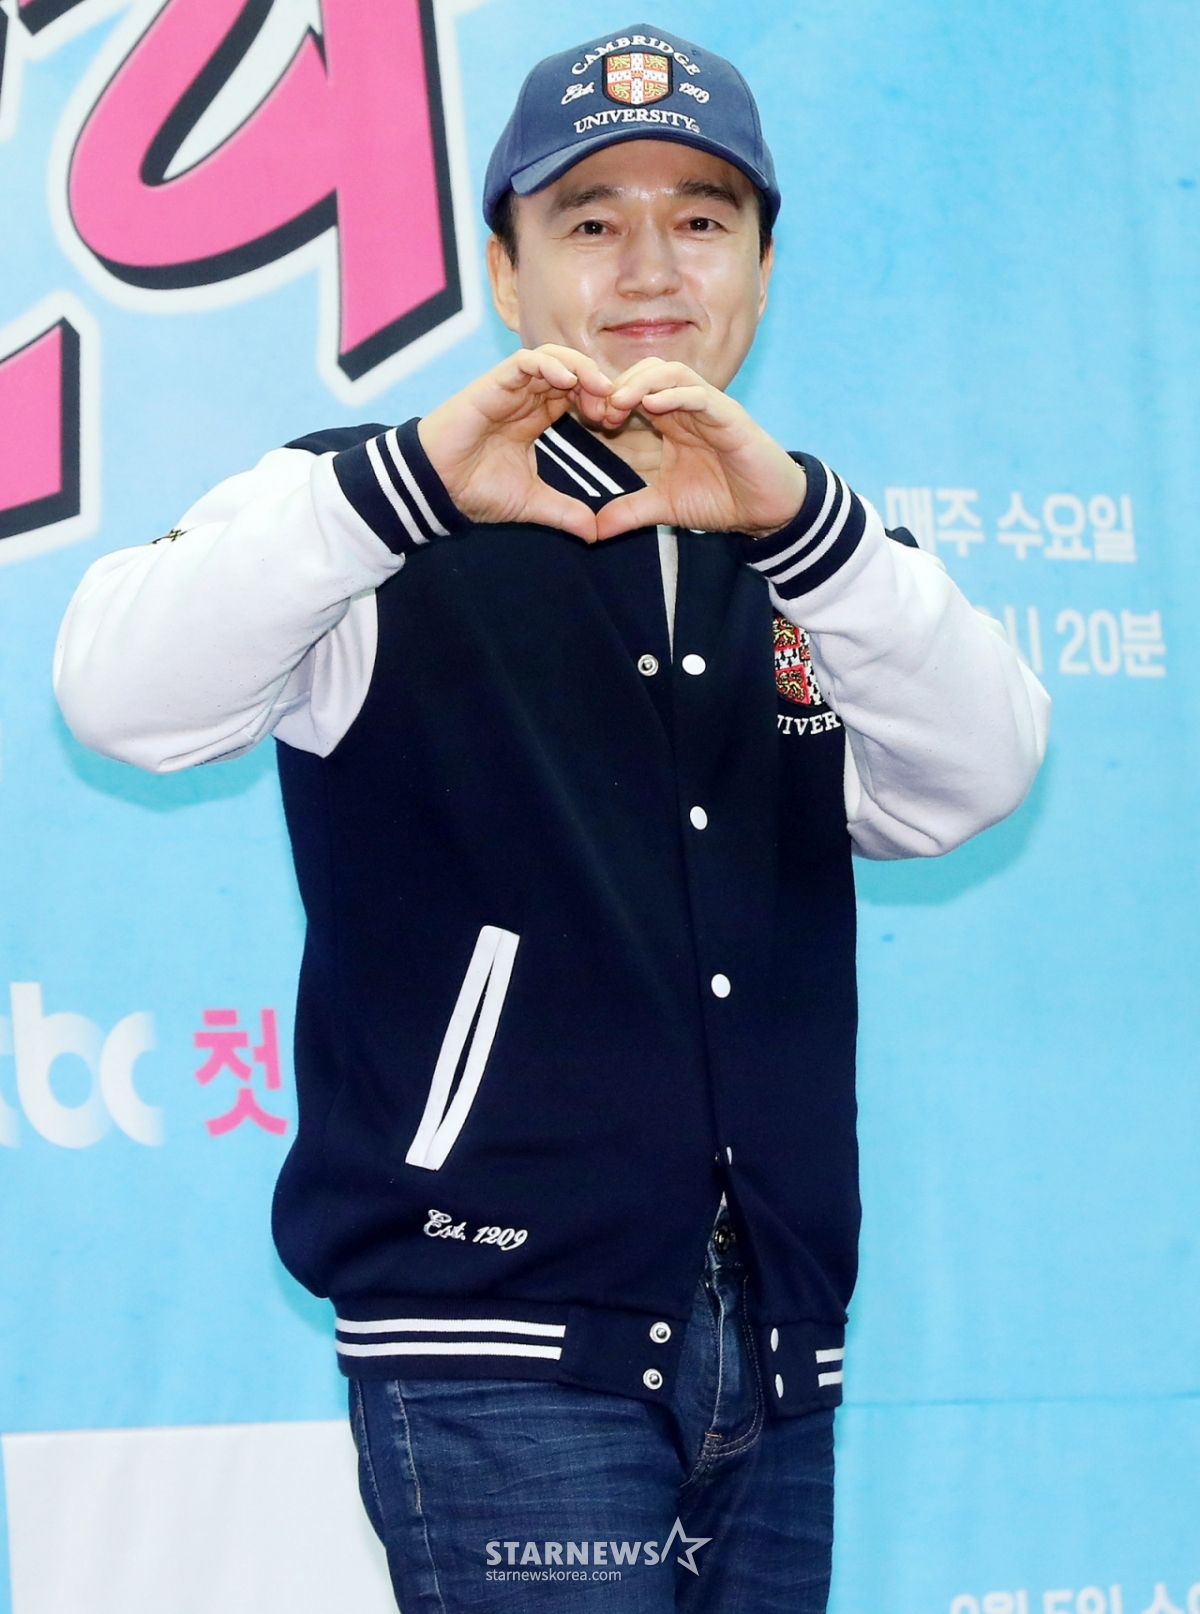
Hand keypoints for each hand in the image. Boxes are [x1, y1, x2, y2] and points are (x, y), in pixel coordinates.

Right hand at [417, 346, 612, 540]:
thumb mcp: (531, 503)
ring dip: (579, 368)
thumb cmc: (474, 491)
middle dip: (597, 382)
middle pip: (570, 370)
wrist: (436, 489)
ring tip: (599, 388)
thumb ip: (564, 512)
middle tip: (615, 404)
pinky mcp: (492, 383)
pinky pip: (524, 361)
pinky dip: (549, 364)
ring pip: (552, 357)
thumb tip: (595, 534)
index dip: (599, 401)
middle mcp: (524, 397)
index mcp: (535, 417)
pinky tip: (568, 381)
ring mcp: (509, 388)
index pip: (576, 394)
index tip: (615, 422)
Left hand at [592, 360, 807, 541]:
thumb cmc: (721, 500)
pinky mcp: (728, 414)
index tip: (585, 418)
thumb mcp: (664, 507)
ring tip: (618, 403)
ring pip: (670, 372)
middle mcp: (685, 406)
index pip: (632, 393)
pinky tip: (652, 405)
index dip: (605, 399)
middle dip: (617, 385)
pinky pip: (698, 392)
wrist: (766, 511)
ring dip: (640, 382)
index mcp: (669, 420)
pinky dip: (674, 394)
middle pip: (645, 372)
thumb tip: (593, 531)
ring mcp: (707, 406)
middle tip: (597, 409)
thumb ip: (629, 512)